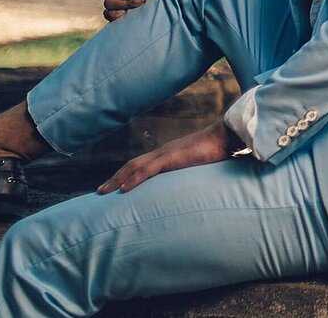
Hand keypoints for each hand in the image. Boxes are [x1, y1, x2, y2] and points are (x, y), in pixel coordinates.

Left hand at [97, 121, 241, 193]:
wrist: (227, 135)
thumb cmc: (221, 148)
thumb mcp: (205, 163)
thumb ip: (198, 171)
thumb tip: (201, 186)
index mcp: (171, 153)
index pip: (143, 164)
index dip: (127, 174)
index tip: (116, 185)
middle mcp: (164, 151)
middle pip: (132, 165)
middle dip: (115, 178)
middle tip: (100, 191)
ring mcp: (166, 153)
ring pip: (134, 167)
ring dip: (116, 180)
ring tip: (102, 192)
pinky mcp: (172, 158)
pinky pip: (146, 171)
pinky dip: (132, 180)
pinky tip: (122, 190)